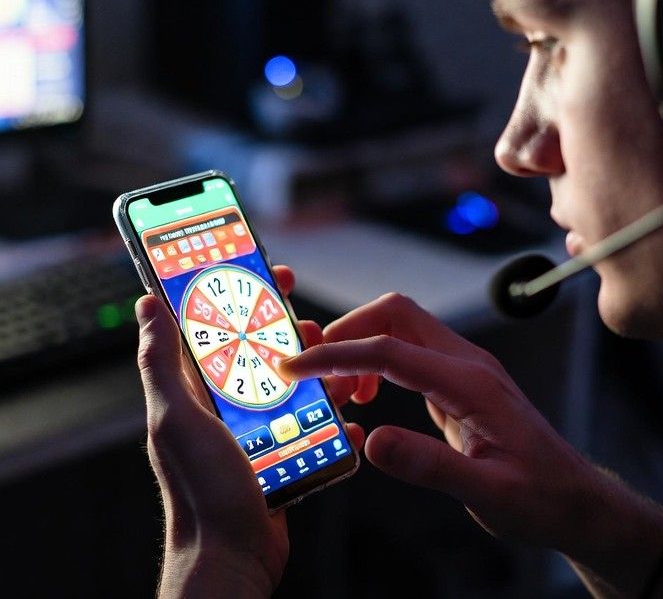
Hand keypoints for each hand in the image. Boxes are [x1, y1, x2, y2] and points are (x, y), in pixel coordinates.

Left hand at [135, 265, 330, 597]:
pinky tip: (347, 420)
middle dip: (287, 330)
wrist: (232, 558)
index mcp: (195, 390)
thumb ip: (161, 363)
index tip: (263, 272)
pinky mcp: (283, 452)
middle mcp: (224, 405)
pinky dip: (332, 419)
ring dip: (319, 372)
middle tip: (309, 321)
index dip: (237, 296)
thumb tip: (148, 305)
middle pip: (261, 350)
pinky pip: (312, 424)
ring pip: (293, 383)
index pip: (215, 327)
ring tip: (339, 370)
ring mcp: (256, 429)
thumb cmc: (199, 491)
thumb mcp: (175, 417)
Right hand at [280, 292, 591, 550]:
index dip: (337, 355)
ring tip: (340, 393)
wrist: (575, 499)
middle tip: (313, 370)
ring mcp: (464, 368)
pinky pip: (409, 354)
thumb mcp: (488, 493)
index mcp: (470, 382)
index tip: (296, 368)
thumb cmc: (540, 498)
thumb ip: (431, 466)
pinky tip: (368, 398)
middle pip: (396, 314)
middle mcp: (466, 363)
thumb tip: (371, 441)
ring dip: (361, 347)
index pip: (390, 350)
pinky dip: (377, 364)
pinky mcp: (459, 381)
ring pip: (401, 329)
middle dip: (348, 332)